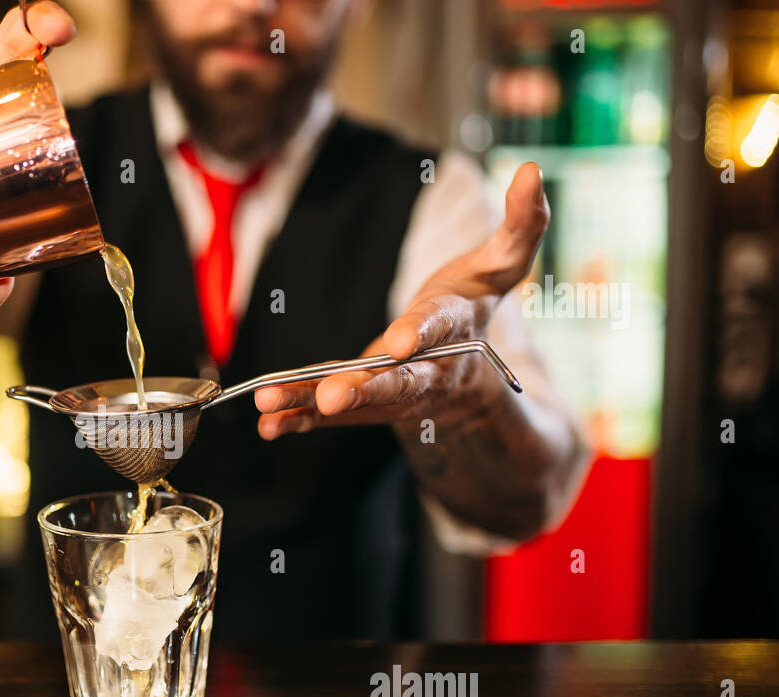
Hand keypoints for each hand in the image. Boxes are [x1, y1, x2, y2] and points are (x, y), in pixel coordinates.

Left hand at [254, 161, 549, 437]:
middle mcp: (427, 370)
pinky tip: (265, 424)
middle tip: (331, 398)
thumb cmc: (475, 302)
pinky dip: (296, 419)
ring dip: (308, 404)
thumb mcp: (503, 261)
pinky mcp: (362, 403)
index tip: (398, 343)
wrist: (466, 372)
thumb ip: (521, 224)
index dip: (419, 334)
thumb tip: (532, 172)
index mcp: (458, 329)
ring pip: (352, 401)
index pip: (438, 329)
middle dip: (363, 390)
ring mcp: (392, 394)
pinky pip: (327, 415)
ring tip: (268, 405)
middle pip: (396, 383)